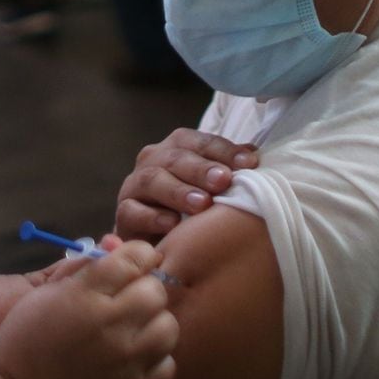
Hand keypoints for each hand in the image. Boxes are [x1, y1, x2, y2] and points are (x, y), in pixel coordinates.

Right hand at [0, 242, 178, 378]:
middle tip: (129, 302)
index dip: (138, 256)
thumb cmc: (24, 343)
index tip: (134, 264)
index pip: (134, 259)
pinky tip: (135, 361)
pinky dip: (156, 362)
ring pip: (168, 327)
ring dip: (155, 325)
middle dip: (146, 290)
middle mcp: (109, 325)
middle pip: (156, 292)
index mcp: (83, 295)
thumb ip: (82, 267)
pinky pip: (168, 367)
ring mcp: (125, 361)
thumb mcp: (43, 295)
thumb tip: (116, 246)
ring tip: (135, 332)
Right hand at [114, 129, 258, 241]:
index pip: (201, 142)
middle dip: (201, 169)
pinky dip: (153, 217)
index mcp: (177, 147)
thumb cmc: (190, 206)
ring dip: (179, 191)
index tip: (250, 163)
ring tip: (202, 204)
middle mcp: (153, 160)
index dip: (225, 150)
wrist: (156, 236)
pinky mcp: (123, 213)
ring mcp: (135, 185)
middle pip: (176, 158)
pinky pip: (133, 211)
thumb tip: (254, 156)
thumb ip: (229, 168)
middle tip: (223, 180)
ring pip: (153, 180)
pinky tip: (173, 224)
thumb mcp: (211, 186)